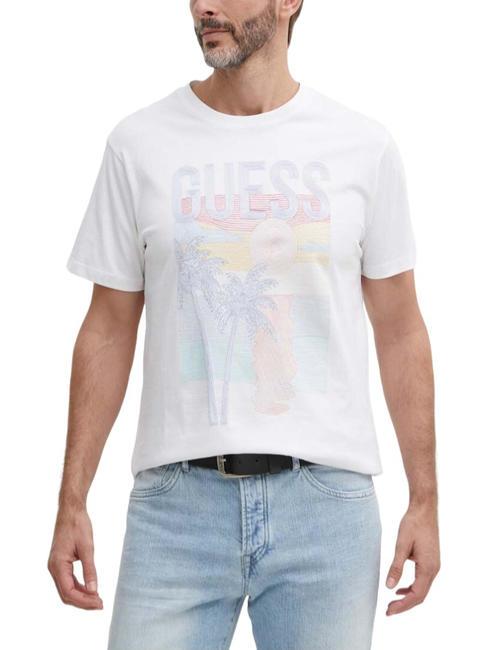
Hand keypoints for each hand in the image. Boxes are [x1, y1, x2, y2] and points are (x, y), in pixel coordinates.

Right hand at [47, 505, 102, 609]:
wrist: (71, 510)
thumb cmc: (78, 525)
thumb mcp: (87, 548)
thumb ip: (90, 570)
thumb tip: (94, 590)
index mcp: (58, 565)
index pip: (69, 592)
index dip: (84, 601)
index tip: (99, 603)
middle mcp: (54, 568)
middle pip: (66, 594)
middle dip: (83, 602)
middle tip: (100, 604)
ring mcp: (56, 566)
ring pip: (66, 589)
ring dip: (81, 596)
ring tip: (97, 599)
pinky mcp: (60, 562)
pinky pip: (67, 581)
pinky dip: (78, 587)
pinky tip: (90, 589)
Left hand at [385, 500, 439, 615]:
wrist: (424, 509)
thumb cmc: (413, 524)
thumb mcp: (401, 545)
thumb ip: (396, 567)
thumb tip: (389, 587)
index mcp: (428, 568)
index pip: (416, 595)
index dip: (402, 605)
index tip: (388, 611)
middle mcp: (433, 569)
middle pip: (420, 595)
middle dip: (404, 605)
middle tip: (388, 611)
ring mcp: (433, 565)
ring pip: (422, 589)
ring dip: (408, 597)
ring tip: (392, 602)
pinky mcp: (430, 560)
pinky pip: (422, 580)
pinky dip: (411, 588)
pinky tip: (399, 588)